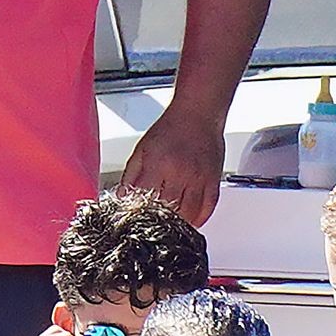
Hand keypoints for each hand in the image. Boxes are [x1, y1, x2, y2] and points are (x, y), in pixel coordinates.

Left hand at [120, 105, 224, 226]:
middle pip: (169, 211)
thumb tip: (122, 197)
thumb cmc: (171, 128)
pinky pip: (207, 208)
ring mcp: (199, 178)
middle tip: (157, 222)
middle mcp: (180, 173)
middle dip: (161, 220)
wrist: (198, 112)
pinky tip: (192, 219)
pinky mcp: (213, 180)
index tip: (139, 218)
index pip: (147, 200)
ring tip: (173, 223)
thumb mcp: (143, 148)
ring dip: (180, 222)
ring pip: (189, 214)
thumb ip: (131, 175)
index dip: (142, 212)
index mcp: (159, 164)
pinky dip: (199, 218)